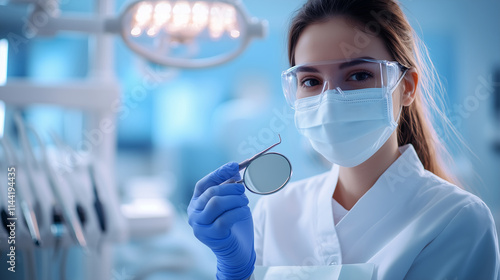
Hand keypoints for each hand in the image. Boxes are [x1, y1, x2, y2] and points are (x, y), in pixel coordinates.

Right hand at [188, 162, 255, 279]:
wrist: (237, 252)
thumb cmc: (234, 225)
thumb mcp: (231, 202)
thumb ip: (230, 186)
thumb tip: (235, 168)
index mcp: (196, 204)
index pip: (203, 184)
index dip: (219, 173)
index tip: (235, 166)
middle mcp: (194, 214)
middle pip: (211, 192)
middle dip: (231, 188)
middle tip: (243, 190)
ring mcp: (200, 226)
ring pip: (216, 203)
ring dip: (235, 199)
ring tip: (244, 202)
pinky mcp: (212, 236)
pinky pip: (225, 218)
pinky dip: (239, 211)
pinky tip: (245, 211)